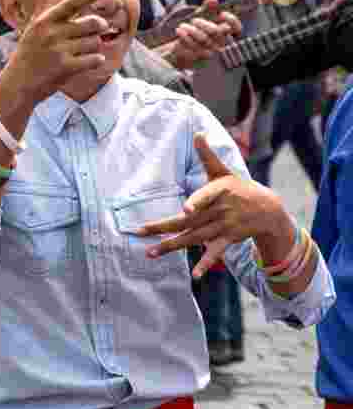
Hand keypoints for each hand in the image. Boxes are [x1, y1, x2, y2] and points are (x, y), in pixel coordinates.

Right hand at [5, 0, 113, 103]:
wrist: (18, 84)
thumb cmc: (29, 52)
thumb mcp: (34, 25)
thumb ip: (48, 2)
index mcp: (45, 20)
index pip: (73, 2)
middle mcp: (51, 34)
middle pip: (92, 23)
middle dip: (98, 27)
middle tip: (96, 30)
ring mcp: (58, 51)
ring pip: (94, 42)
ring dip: (94, 46)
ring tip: (81, 51)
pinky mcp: (65, 68)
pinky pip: (94, 59)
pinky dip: (95, 60)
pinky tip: (87, 61)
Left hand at [138, 133, 288, 277]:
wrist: (268, 209)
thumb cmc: (238, 187)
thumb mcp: (224, 171)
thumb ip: (208, 155)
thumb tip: (198, 133)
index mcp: (218, 191)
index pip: (206, 196)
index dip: (197, 202)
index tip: (186, 209)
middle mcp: (219, 210)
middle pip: (188, 220)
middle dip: (163, 227)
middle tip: (140, 231)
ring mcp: (223, 226)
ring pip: (193, 237)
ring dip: (172, 246)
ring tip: (149, 253)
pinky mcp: (227, 239)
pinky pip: (214, 253)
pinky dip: (206, 264)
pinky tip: (196, 276)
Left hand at [164, 0, 240, 68]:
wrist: (178, 47)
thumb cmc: (193, 31)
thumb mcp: (200, 18)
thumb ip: (207, 9)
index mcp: (223, 33)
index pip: (236, 28)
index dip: (232, 21)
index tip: (222, 14)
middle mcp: (219, 44)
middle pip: (216, 31)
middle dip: (203, 23)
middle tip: (194, 20)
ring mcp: (209, 52)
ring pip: (203, 39)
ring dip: (191, 29)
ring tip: (182, 26)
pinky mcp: (197, 58)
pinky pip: (192, 46)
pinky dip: (184, 36)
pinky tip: (179, 31)